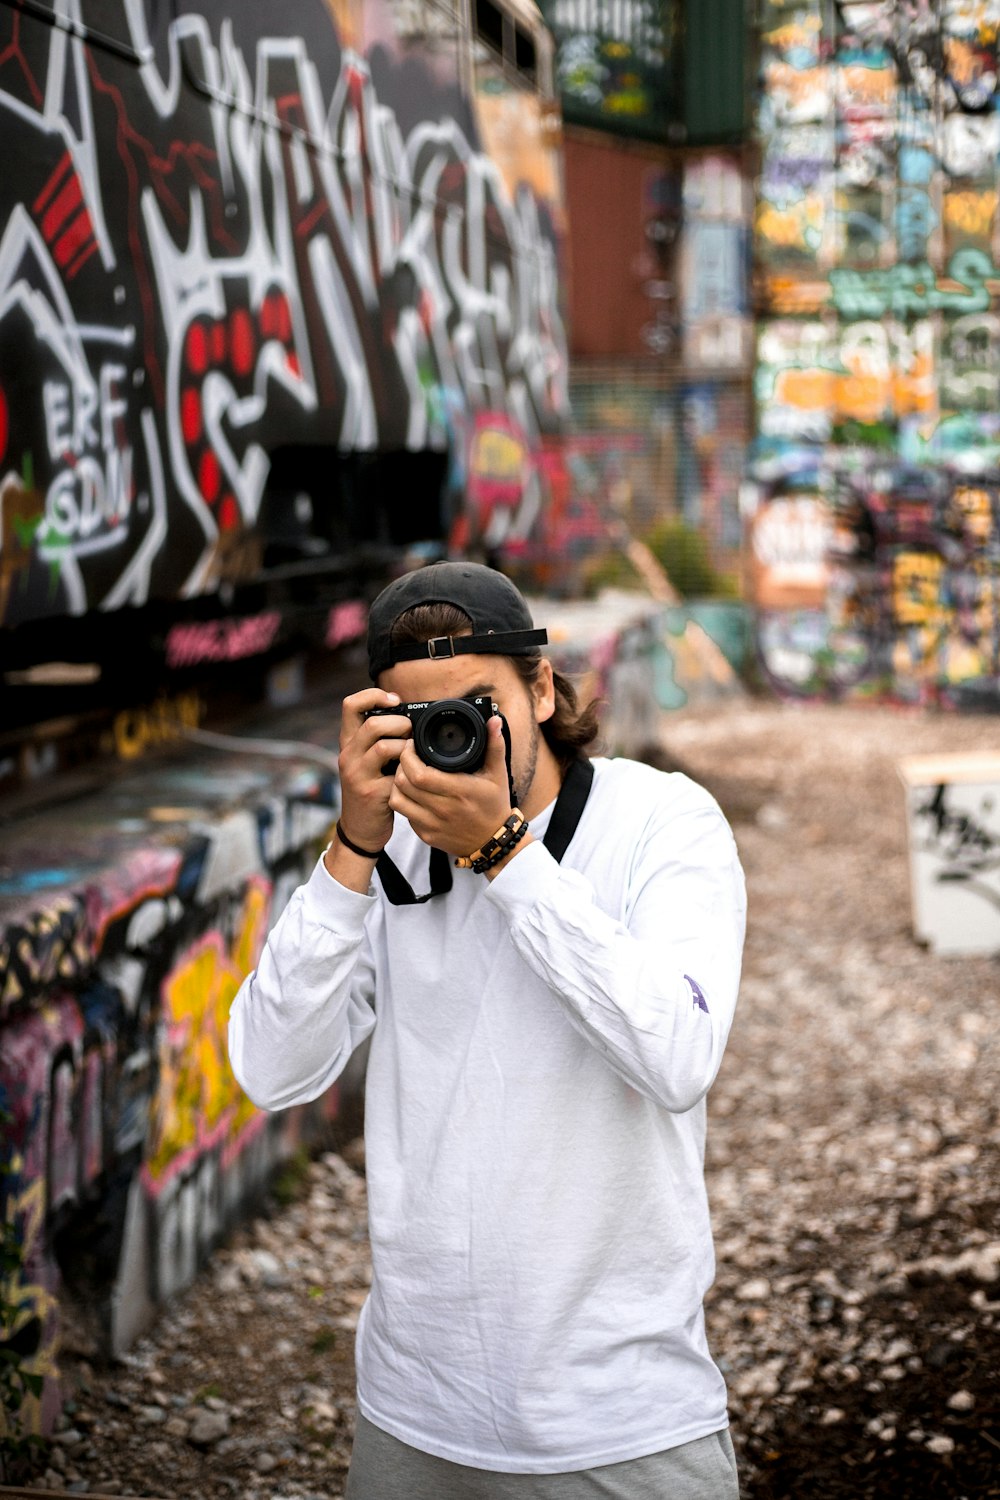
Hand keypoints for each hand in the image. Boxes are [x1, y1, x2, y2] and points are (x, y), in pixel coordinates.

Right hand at [335, 688, 412, 853]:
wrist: (360, 830)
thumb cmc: (370, 789)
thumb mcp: (367, 761)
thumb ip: (378, 739)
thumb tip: (408, 715)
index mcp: (348, 743)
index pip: (350, 705)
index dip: (374, 695)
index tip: (395, 700)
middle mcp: (348, 756)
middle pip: (372, 724)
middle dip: (400, 723)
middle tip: (411, 732)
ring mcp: (357, 775)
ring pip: (384, 747)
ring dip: (407, 746)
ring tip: (413, 754)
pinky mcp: (371, 793)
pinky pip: (396, 774)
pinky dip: (409, 771)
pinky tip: (412, 776)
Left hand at [388, 715, 511, 857]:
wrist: (492, 843)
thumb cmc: (494, 805)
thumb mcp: (498, 774)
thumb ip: (495, 746)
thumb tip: (494, 720)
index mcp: (459, 791)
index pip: (419, 774)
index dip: (408, 756)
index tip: (411, 745)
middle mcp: (443, 809)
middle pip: (403, 783)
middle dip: (400, 764)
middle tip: (406, 755)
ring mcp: (432, 824)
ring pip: (397, 799)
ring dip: (397, 783)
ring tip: (406, 773)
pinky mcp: (425, 835)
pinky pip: (404, 814)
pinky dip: (403, 800)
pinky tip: (412, 791)